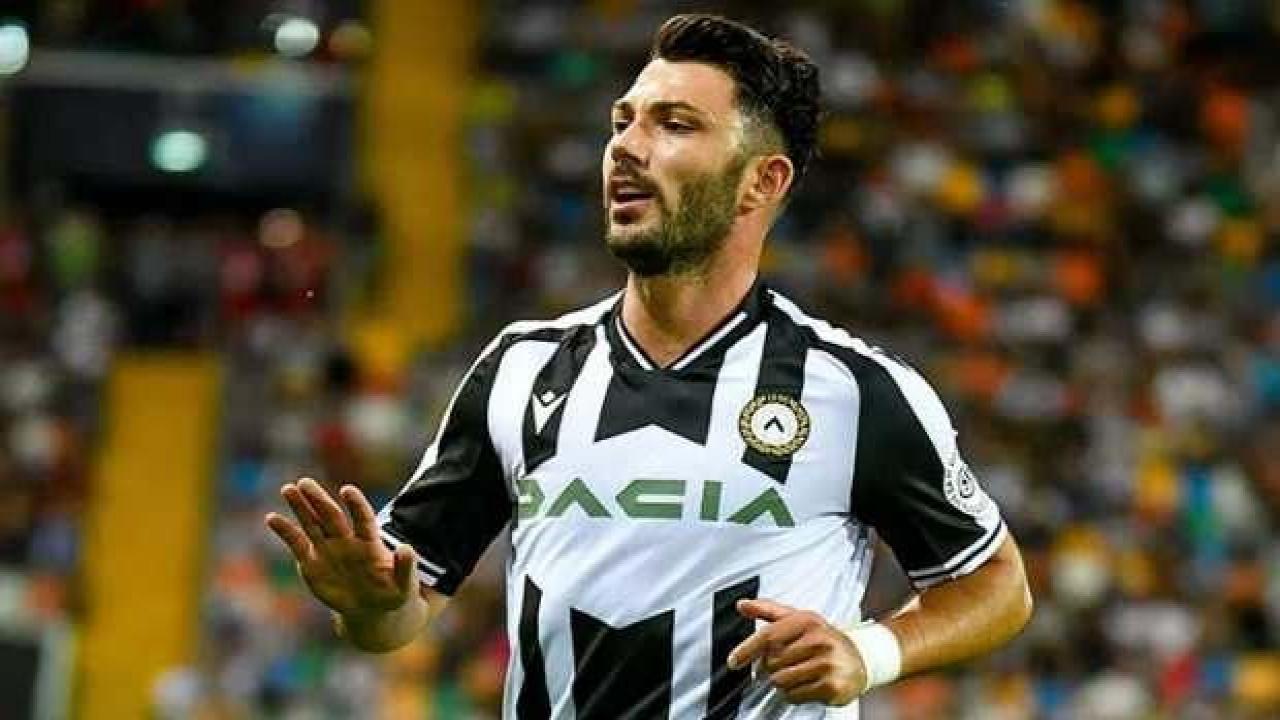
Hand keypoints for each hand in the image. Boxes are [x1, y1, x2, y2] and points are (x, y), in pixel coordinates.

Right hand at [264, 477, 417, 618]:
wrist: (370, 609)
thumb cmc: (391, 593)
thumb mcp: (403, 585)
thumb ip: (405, 567)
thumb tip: (407, 548)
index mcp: (369, 542)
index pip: (362, 518)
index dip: (356, 505)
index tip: (347, 490)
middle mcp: (346, 540)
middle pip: (331, 516)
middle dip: (319, 500)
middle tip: (305, 482)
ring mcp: (328, 549)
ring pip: (312, 524)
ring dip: (300, 507)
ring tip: (288, 489)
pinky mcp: (311, 562)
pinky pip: (297, 543)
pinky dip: (285, 531)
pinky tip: (272, 518)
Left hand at [726, 598, 866, 705]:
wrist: (861, 658)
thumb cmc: (823, 639)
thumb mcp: (798, 619)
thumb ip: (768, 611)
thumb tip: (742, 605)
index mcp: (807, 621)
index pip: (768, 636)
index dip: (747, 650)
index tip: (733, 661)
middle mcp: (818, 640)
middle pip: (771, 663)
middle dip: (771, 667)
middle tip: (785, 664)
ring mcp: (826, 663)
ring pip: (780, 681)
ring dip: (782, 682)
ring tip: (797, 674)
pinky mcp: (831, 686)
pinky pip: (794, 696)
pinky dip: (793, 694)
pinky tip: (806, 685)